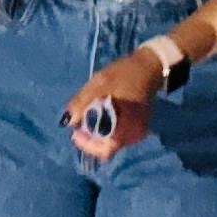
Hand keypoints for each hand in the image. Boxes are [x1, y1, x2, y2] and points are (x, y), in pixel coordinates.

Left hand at [62, 45, 167, 160]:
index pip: (104, 150)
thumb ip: (82, 102)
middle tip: (79, 124)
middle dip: (90, 138)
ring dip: (98, 133)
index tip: (75, 132)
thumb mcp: (99, 84)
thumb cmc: (125, 74)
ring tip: (88, 117)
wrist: (148, 66)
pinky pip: (119, 134)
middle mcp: (134, 135)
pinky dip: (107, 127)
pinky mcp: (138, 126)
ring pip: (112, 141)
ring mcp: (137, 132)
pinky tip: (101, 114)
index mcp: (126, 128)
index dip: (87, 144)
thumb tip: (68, 121)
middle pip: (107, 147)